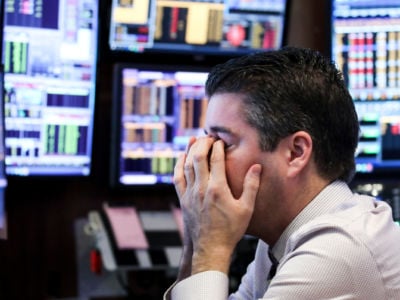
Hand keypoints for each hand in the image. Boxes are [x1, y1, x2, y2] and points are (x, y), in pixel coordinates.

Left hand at [174, 137, 260, 274]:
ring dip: (190, 150)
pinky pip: (177, 177)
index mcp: (218, 188)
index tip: (221, 140)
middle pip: (199, 157)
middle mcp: (201, 188)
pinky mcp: (183, 199)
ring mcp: (190, 193)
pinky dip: (179, 164)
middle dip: (203, 143)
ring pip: (187, 165)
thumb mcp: (246, 209)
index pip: (216, 159)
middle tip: (209, 136)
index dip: (218, 146)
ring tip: (195, 139)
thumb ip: (251, 186)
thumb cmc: (231, 229)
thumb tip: (256, 167)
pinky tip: (182, 157)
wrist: (211, 248)